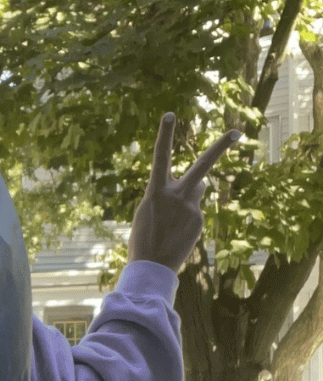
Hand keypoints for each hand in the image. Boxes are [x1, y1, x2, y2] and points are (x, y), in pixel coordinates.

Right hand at [128, 114, 240, 273]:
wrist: (151, 266)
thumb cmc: (143, 237)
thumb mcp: (149, 211)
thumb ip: (171, 193)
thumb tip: (200, 185)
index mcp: (155, 191)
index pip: (160, 157)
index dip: (164, 135)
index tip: (170, 114)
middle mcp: (176, 195)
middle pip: (202, 167)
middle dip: (220, 148)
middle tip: (237, 132)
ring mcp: (191, 208)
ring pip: (197, 190)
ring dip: (188, 196)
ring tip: (172, 220)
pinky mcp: (199, 220)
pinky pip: (195, 210)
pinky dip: (187, 218)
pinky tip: (176, 233)